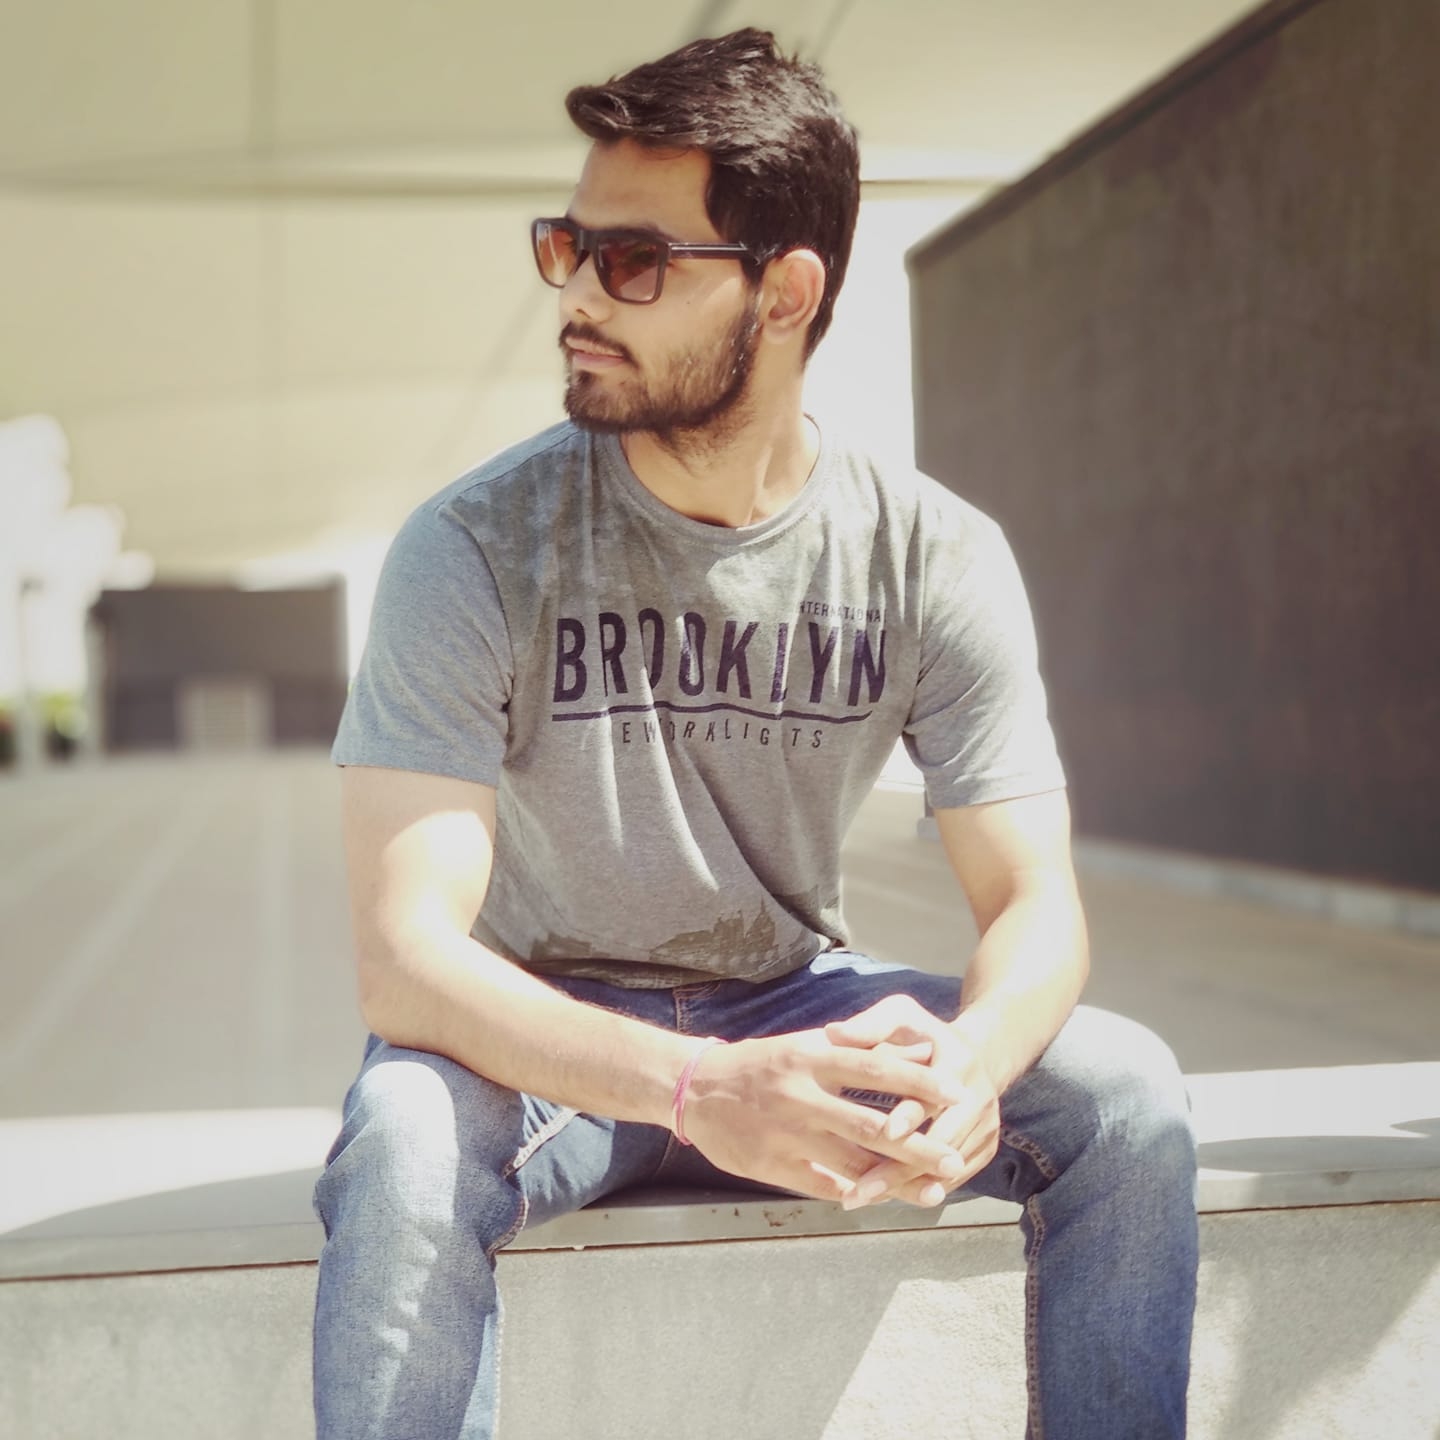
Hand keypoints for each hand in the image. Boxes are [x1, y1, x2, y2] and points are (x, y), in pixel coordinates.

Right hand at [680, 1027, 973, 1203]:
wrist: (695, 1088)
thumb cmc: (763, 1064)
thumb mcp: (809, 1045)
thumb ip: (862, 1050)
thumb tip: (918, 1051)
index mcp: (812, 1057)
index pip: (875, 1069)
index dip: (919, 1083)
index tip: (958, 1092)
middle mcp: (801, 1095)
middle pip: (870, 1125)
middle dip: (917, 1146)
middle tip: (955, 1159)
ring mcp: (786, 1134)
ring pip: (850, 1163)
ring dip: (895, 1181)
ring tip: (932, 1191)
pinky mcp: (771, 1165)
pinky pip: (822, 1185)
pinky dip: (854, 1193)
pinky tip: (882, 1201)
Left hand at [825, 995, 1000, 1208]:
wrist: (981, 1054)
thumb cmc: (926, 1034)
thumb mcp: (902, 1016)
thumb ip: (870, 1025)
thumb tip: (833, 1033)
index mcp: (957, 1065)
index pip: (933, 1095)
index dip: (911, 1114)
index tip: (886, 1132)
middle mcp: (979, 1101)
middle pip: (940, 1144)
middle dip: (898, 1170)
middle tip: (857, 1192)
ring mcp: (986, 1129)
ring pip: (944, 1170)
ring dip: (904, 1188)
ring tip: (859, 1199)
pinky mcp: (986, 1149)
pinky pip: (952, 1179)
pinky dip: (918, 1189)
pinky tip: (883, 1200)